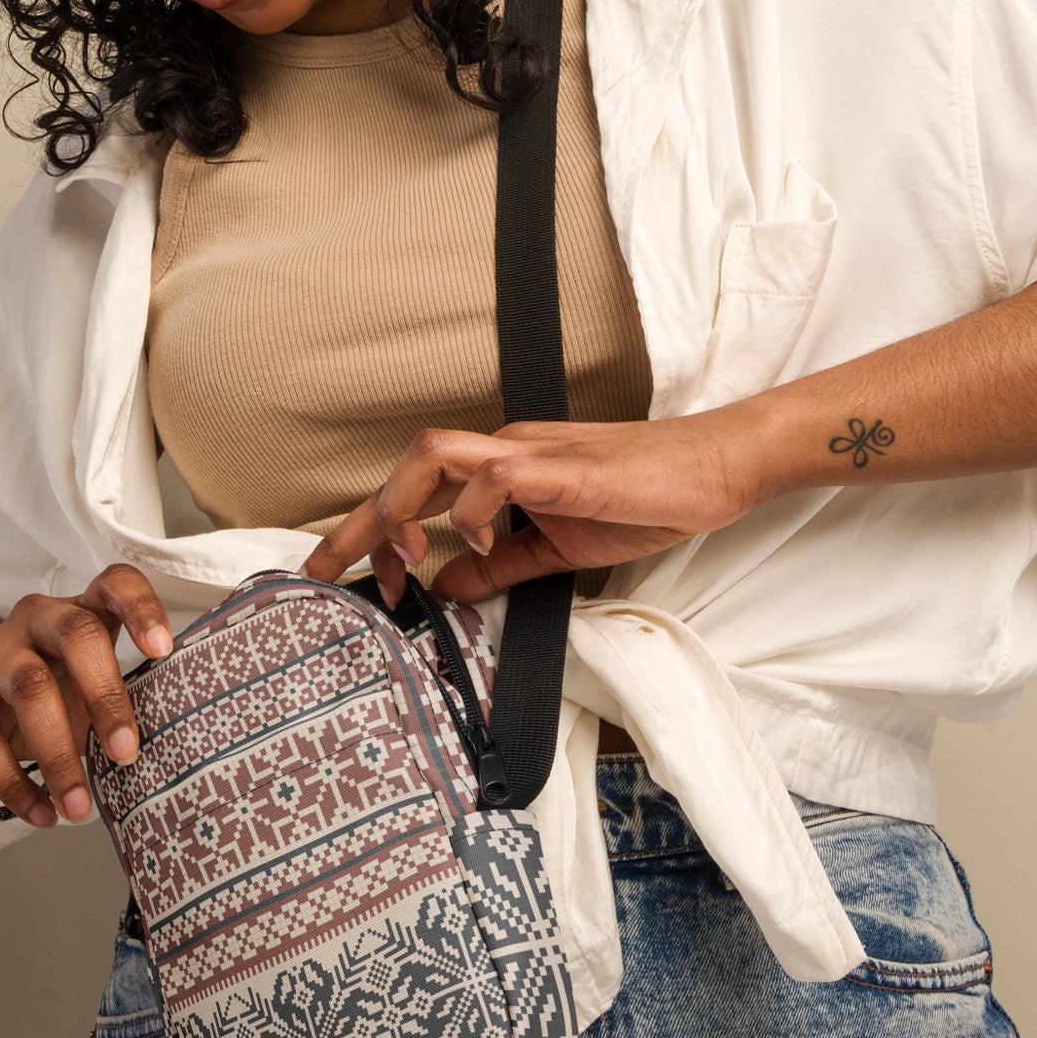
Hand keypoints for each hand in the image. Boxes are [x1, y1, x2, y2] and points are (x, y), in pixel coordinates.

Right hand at [0, 564, 172, 829]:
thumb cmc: (52, 693)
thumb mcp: (88, 687)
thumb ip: (124, 701)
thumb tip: (172, 752)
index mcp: (82, 610)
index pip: (115, 584)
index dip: (141, 608)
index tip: (163, 650)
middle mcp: (38, 617)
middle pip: (75, 634)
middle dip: (105, 696)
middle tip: (126, 753)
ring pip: (29, 688)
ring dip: (58, 754)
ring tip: (79, 807)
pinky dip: (14, 782)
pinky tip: (40, 812)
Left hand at [299, 413, 767, 606]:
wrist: (715, 468)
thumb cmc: (647, 497)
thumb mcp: (559, 546)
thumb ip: (502, 565)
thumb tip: (445, 587)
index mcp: (504, 468)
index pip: (417, 490)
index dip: (370, 531)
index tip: (351, 580)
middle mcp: (506, 450)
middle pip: (407, 467)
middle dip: (355, 521)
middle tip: (322, 572)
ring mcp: (532, 454)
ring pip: (434, 457)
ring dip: (401, 507)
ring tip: (397, 559)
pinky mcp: (563, 468)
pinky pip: (496, 477)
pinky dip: (474, 513)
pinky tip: (480, 547)